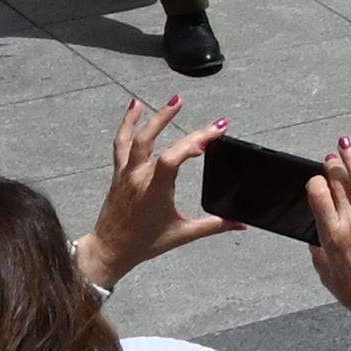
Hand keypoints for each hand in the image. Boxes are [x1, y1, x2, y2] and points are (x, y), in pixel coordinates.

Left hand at [87, 95, 213, 277]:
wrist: (109, 250)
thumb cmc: (144, 243)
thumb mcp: (182, 235)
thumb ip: (213, 226)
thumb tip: (241, 224)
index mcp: (153, 192)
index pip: (171, 159)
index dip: (192, 144)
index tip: (213, 136)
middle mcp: (138, 177)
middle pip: (158, 143)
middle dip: (190, 131)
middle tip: (213, 122)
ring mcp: (126, 173)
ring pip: (138, 138)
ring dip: (158, 117)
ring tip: (176, 100)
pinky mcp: (119, 172)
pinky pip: (121, 143)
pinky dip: (128, 122)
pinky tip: (135, 105)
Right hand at [304, 146, 350, 328]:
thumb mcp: (325, 272)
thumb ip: (317, 250)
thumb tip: (314, 234)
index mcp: (331, 235)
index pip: (318, 196)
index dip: (316, 182)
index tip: (317, 178)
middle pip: (338, 185)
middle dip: (332, 166)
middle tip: (331, 156)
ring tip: (347, 143)